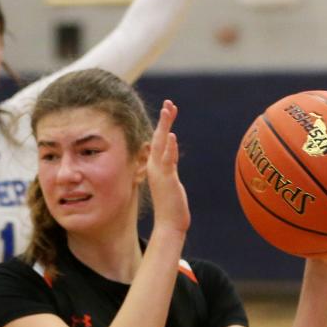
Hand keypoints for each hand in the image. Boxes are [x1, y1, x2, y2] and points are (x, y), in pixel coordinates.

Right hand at [147, 99, 189, 235]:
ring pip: (161, 145)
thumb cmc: (171, 206)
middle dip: (164, 120)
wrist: (169, 224)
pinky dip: (169, 147)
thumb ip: (169, 170)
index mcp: (156, 167)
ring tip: (168, 110)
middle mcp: (155, 167)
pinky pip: (168, 161)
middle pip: (159, 138)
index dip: (164, 125)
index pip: (159, 142)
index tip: (169, 110)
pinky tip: (171, 135)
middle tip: (169, 102)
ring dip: (165, 126)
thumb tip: (170, 162)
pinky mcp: (167, 179)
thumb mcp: (170, 182)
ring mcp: (160, 173)